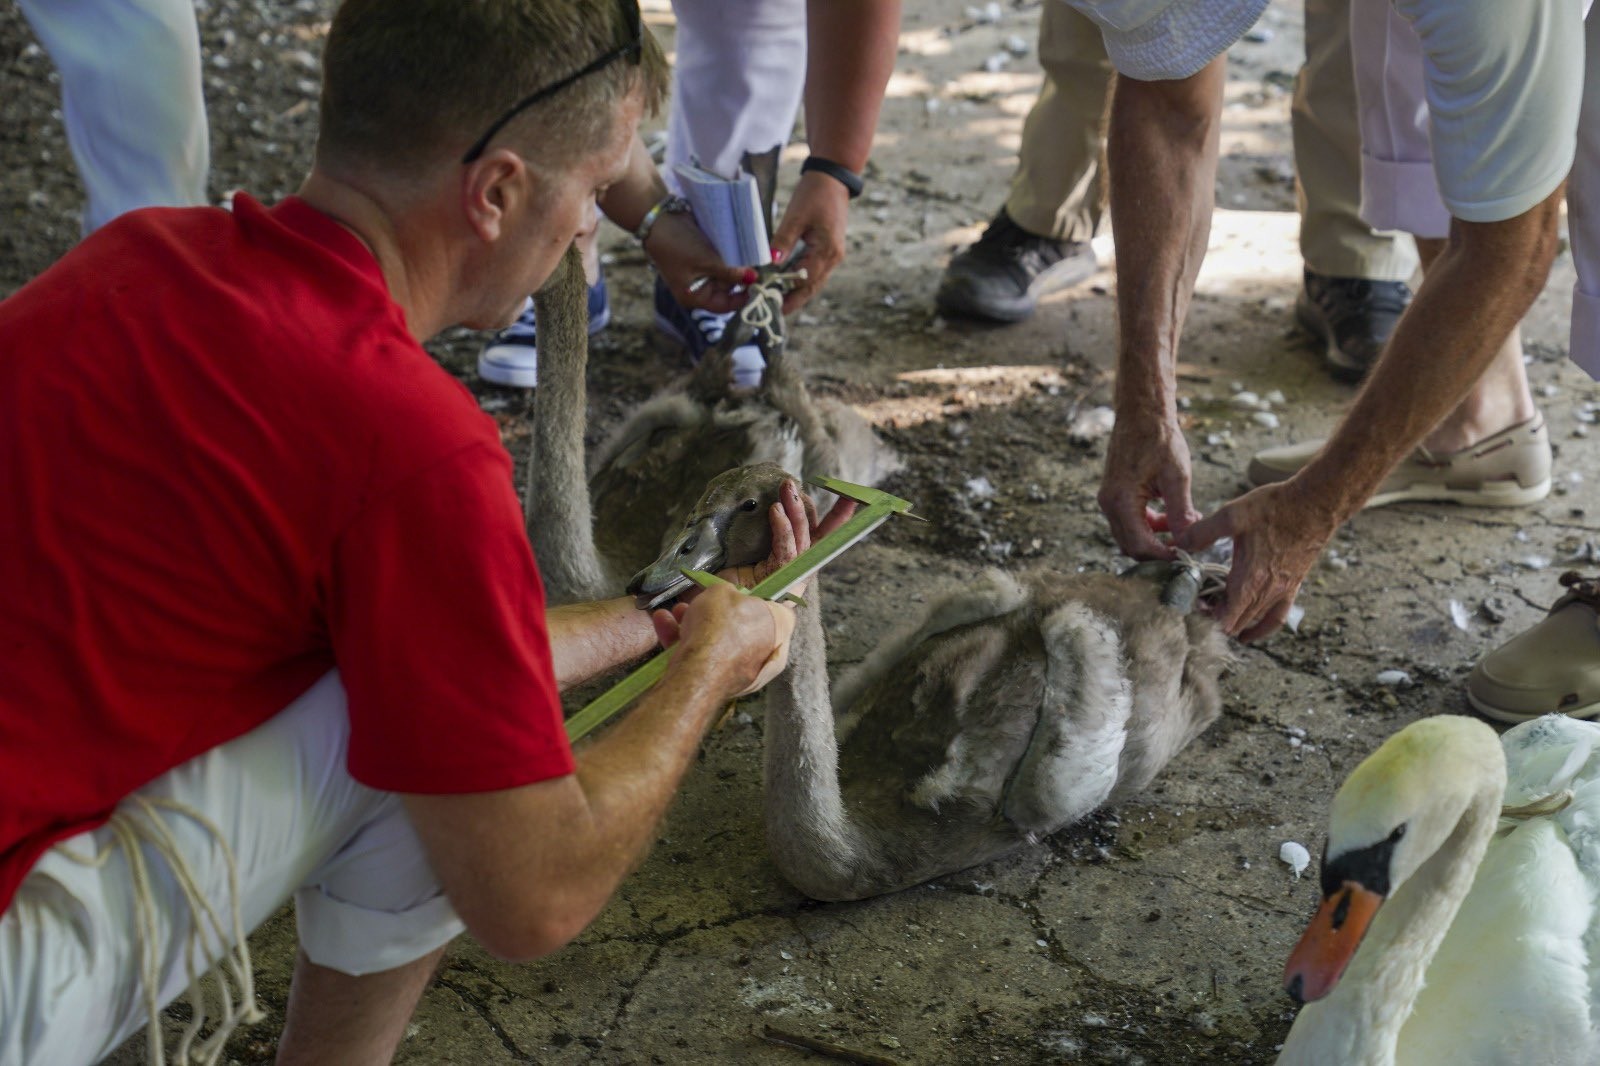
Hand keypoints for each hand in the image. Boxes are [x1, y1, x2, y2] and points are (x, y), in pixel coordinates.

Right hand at [644, 211, 755, 315]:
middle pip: (728, 288)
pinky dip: (731, 255)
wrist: (658, 217)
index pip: (724, 306)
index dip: (742, 297)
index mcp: (694, 296)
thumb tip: (754, 278)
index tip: (759, 284)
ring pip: (726, 272)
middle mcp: (698, 286)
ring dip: (738, 264)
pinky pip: (721, 259)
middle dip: (741, 277)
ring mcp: (700, 270)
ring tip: (751, 254)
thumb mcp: (707, 260)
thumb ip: (731, 272)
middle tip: (759, 264)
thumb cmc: (678, 244)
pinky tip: (742, 247)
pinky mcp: (703, 255)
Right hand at [650, 583, 795, 696]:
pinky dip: (687, 644)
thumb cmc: (719, 626)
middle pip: (743, 625)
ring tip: (676, 612)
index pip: (780, 607)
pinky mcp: (723, 684)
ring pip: (721, 642)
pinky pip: (709, 659)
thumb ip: (727, 591)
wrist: (699, 670)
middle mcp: (769, 651)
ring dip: (695, 625)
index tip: (748, 592)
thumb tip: (727, 596)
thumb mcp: (721, 590)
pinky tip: (664, 627)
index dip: (762, 596)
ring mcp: (747, 671)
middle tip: (701, 600)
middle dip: (717, 612)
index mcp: (779, 625)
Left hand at [708, 480, 858, 593]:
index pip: (817, 536)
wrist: (720, 613)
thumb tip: (766, 504)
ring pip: (802, 537)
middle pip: (818, 536)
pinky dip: (782, 528)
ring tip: (788, 487)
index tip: (849, 497)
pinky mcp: (781, 579)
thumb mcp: (747, 555)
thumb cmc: (730, 585)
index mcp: (794, 565)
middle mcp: (797, 571)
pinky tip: (776, 511)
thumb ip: (760, 535)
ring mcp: (791, 576)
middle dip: (826, 511)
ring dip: (796, 509)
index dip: (835, 518)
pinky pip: (785, 549)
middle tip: (814, 485)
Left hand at [770, 172, 849, 313]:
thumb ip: (783, 242)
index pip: (805, 282)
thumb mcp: (795, 216)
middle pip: (810, 288)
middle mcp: (833, 258)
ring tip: (775, 301)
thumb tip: (770, 264)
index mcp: (827, 251)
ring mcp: (832, 256)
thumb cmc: (814, 194)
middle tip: (770, 311)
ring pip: (812, 282)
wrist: (833, 178)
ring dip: (795, 292)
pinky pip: (813, 272)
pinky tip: (785, 284)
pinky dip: (799, 280)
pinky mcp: (828, 251)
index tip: (770, 304)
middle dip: (791, 300)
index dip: (787, 295)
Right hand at [1097, 410, 1200, 559]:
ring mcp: (1108, 499)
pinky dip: (1148, 526)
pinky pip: (1128, 522)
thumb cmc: (1159, 438)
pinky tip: (1169, 516)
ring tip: (1182, 527)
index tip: (1186, 554)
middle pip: (1130, 546)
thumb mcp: (1176, 475)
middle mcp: (1109, 503)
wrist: (1141, 413)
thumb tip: (1188, 540)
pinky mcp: (1114, 495)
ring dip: (1154, 538)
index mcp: (1121, 499)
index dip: (1163, 555)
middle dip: (1158, 550)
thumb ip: (1180, 511)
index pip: (1139, 544)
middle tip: (1186, 545)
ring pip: (1129, 535)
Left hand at [1177, 480, 1334, 641]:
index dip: (1208, 618)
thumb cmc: (1276, 509)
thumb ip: (1203, 532)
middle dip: (1217, 619)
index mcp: (1250, 579)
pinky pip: (1278, 617)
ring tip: (1220, 616)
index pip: (1226, 618)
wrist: (1316, 504)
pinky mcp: (1294, 585)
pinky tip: (1254, 629)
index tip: (1195, 606)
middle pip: (1238, 622)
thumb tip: (1181, 542)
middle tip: (1202, 604)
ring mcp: (1283, 591)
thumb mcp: (1232, 515)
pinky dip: (1263, 628)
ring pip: (1256, 621)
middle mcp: (1267, 591)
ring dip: (1237, 622)